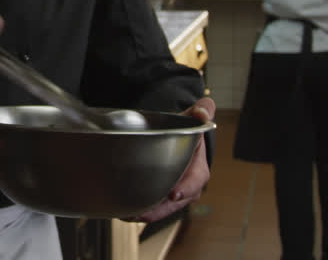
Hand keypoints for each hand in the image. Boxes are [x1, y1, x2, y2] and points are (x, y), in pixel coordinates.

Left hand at [130, 97, 214, 222]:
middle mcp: (188, 185)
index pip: (195, 180)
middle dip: (159, 210)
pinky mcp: (162, 197)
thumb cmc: (186, 130)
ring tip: (128, 215)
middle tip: (141, 213)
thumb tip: (203, 112)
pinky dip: (140, 211)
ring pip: (162, 209)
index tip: (174, 194)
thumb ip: (201, 111)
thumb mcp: (194, 119)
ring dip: (146, 214)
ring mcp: (175, 193)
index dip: (186, 188)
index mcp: (199, 168)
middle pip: (175, 203)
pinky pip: (153, 207)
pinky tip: (124, 212)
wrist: (177, 139)